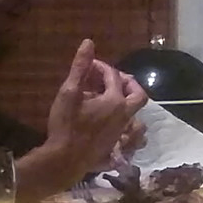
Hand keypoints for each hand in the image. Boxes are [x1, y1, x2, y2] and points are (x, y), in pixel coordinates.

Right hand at [21, 41, 150, 200]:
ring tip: (112, 99)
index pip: (113, 76)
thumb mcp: (69, 92)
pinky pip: (129, 132)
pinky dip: (124, 122)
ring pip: (136, 114)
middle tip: (111, 79)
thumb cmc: (66, 124)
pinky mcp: (117, 146)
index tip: (89, 65)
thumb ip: (80, 67)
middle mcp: (124, 115)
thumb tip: (89, 42)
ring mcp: (122, 132)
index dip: (101, 67)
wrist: (65, 160)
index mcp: (114, 100)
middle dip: (127, 82)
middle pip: (138, 95)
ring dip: (128, 103)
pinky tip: (110, 121)